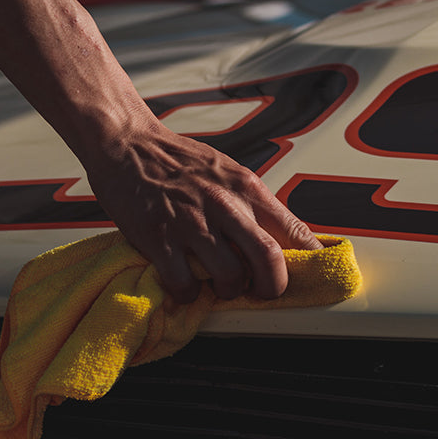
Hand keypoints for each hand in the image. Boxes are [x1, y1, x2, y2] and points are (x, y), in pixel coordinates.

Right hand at [85, 122, 322, 303]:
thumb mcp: (225, 171)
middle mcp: (224, 204)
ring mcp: (191, 223)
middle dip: (272, 287)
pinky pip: (184, 284)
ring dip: (227, 291)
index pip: (293, 230)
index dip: (309, 260)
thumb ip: (250, 203)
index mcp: (245, 187)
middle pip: (269, 259)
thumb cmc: (176, 160)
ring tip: (217, 285)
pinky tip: (184, 284)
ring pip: (230, 278)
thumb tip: (279, 237)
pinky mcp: (159, 238)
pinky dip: (188, 294)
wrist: (127, 143)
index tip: (310, 275)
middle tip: (263, 293)